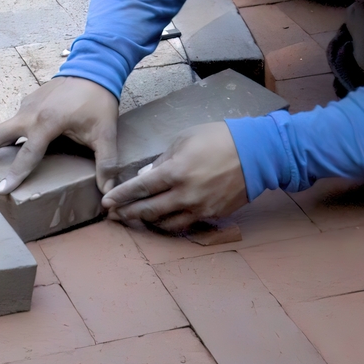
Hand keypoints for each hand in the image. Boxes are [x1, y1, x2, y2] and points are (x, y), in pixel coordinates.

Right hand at [0, 76, 120, 195]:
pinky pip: (13, 121)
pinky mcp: (29, 101)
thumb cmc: (98, 101)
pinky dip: (7, 137)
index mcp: (46, 123)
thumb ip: (105, 163)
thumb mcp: (105, 133)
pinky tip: (14, 147)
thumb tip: (109, 192)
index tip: (1, 190)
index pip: (26, 155)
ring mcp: (26, 105)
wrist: (94, 68)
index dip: (14, 175)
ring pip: (1, 128)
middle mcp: (29, 114)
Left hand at [101, 123, 248, 232]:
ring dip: (147, 222)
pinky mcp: (212, 215)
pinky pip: (186, 224)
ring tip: (135, 218)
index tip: (107, 202)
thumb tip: (146, 177)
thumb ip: (162, 160)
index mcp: (175, 172)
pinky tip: (161, 219)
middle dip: (127, 213)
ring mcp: (200, 208)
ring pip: (166, 223)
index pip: (140, 188)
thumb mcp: (184, 140)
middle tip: (114, 214)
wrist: (256, 153)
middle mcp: (185, 194)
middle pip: (148, 210)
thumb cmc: (218, 139)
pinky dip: (170, 223)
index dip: (121, 197)